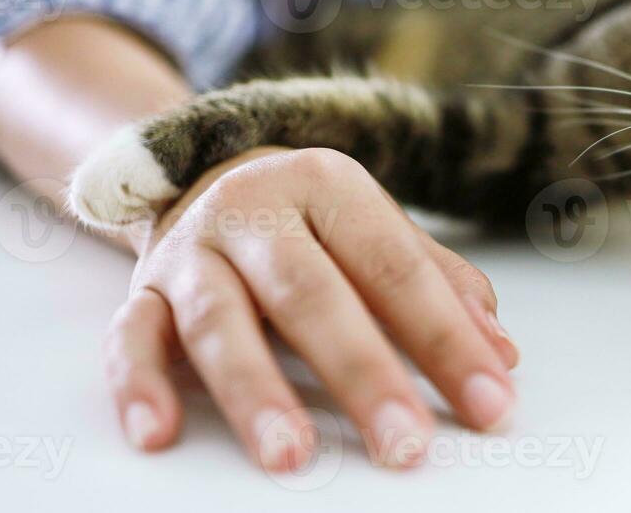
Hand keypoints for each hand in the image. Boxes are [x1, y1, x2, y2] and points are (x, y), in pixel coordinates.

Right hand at [102, 147, 519, 470]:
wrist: (200, 174)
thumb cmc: (309, 222)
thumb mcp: (376, 231)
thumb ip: (442, 286)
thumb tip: (502, 354)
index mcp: (329, 185)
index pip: (397, 267)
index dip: (448, 338)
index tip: (490, 403)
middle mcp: (255, 209)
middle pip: (312, 294)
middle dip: (363, 374)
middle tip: (405, 443)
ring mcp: (192, 251)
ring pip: (220, 320)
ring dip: (255, 391)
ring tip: (291, 456)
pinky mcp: (141, 290)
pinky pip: (128, 337)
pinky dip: (138, 386)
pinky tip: (160, 434)